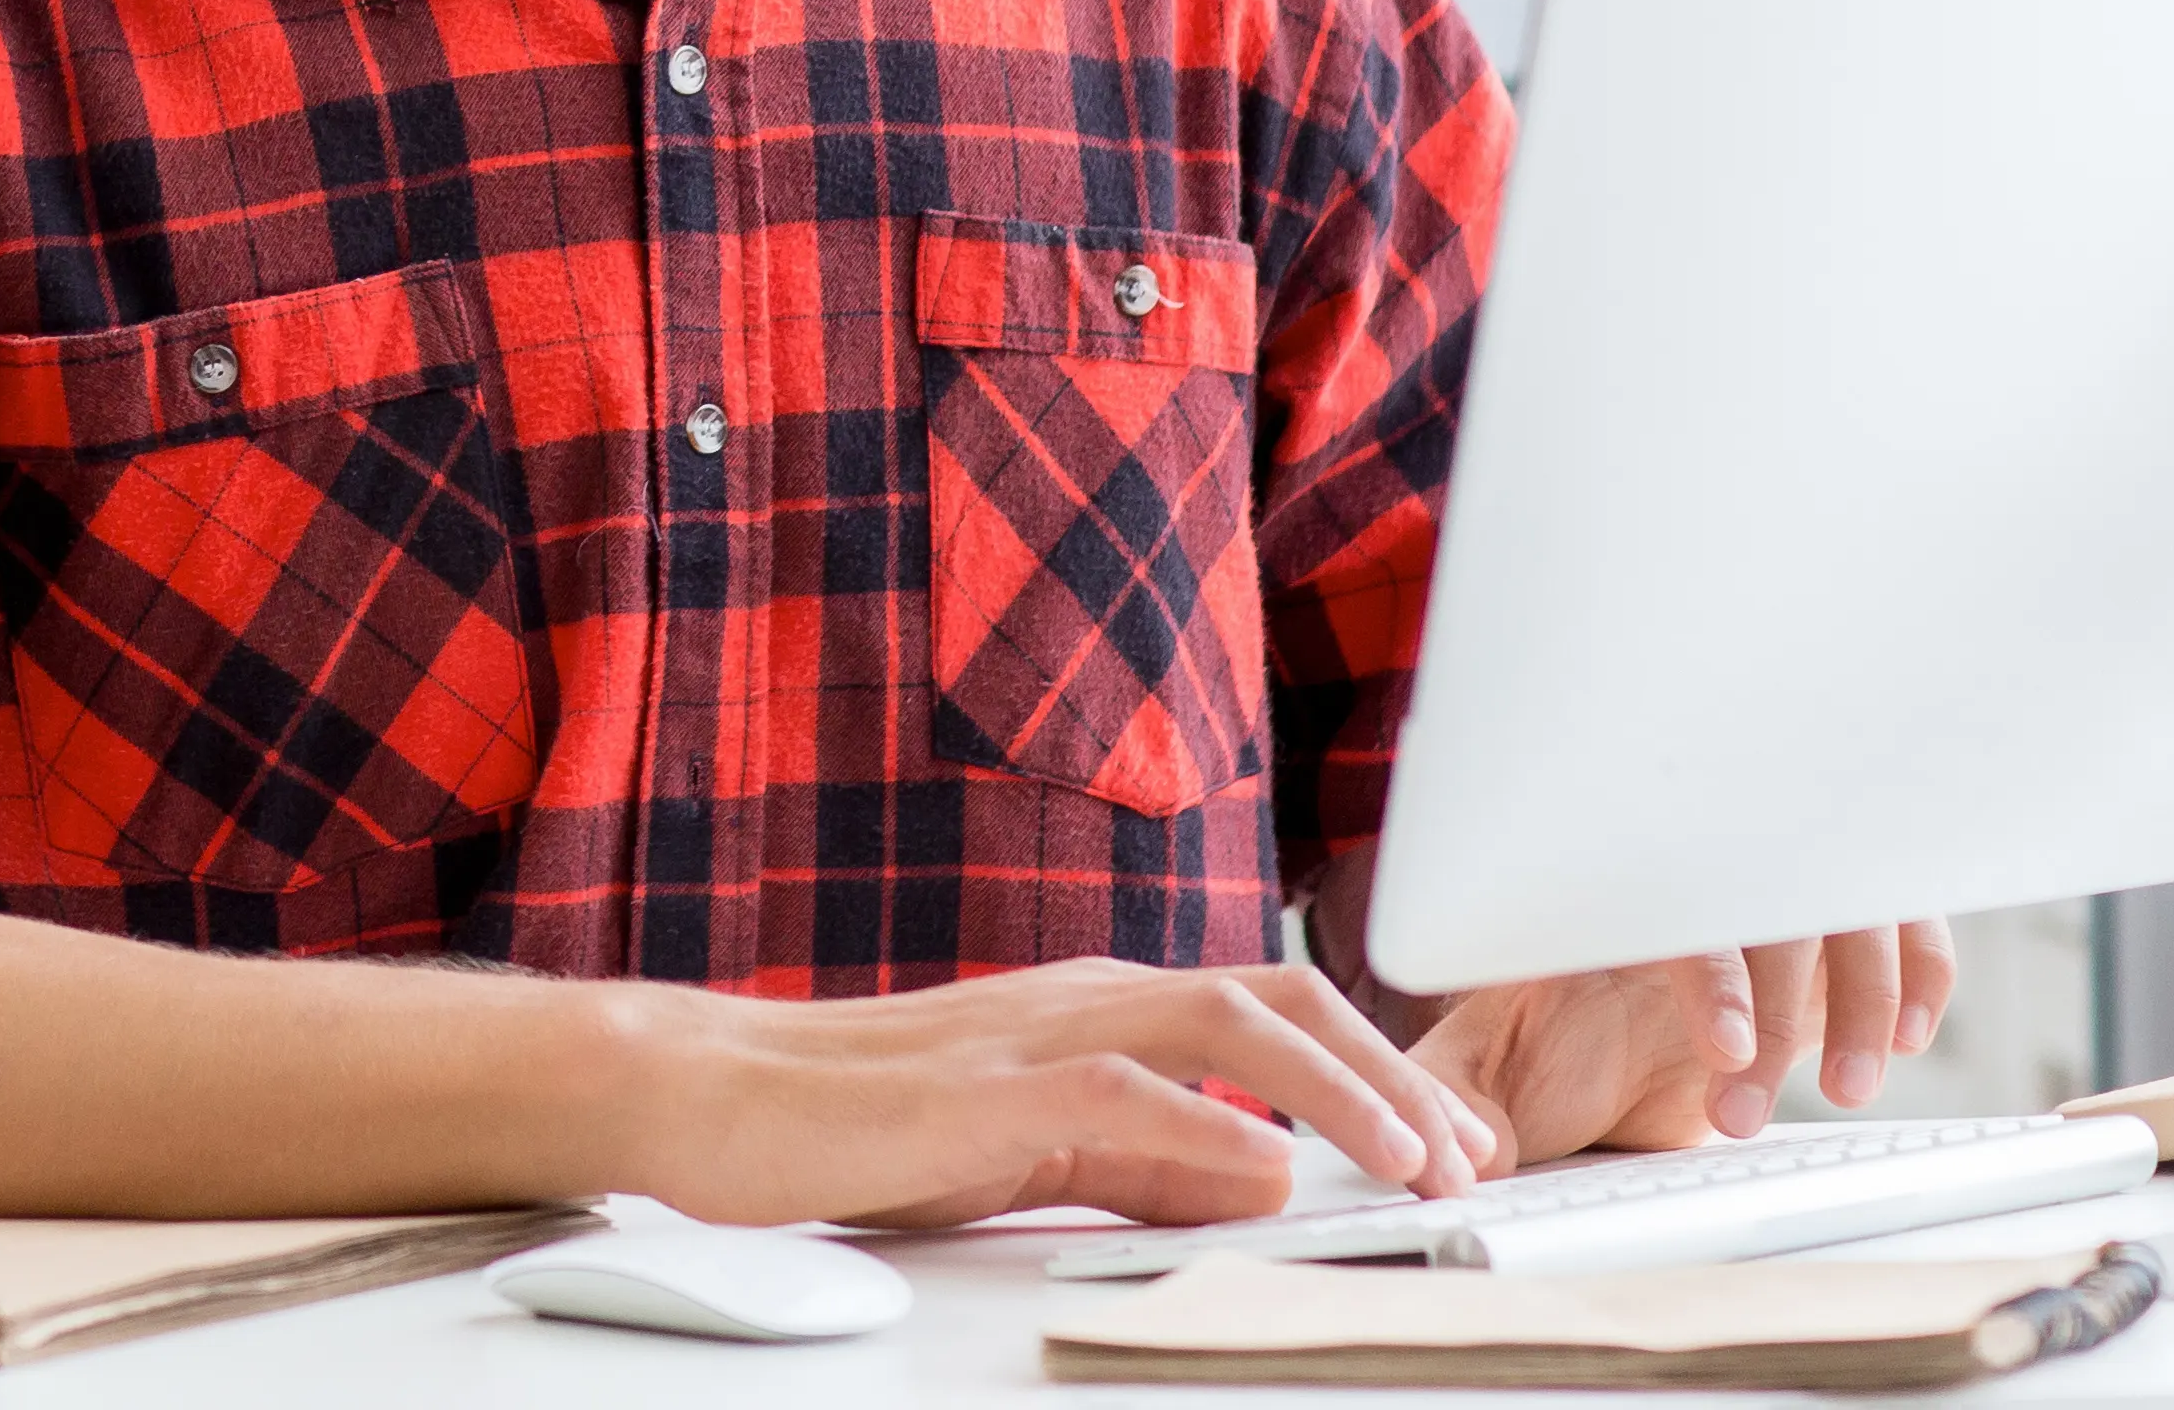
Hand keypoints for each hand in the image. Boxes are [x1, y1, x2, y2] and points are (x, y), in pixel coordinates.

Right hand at [593, 956, 1497, 1231]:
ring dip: (1336, 1089)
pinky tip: (1270, 1170)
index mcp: (1096, 1010)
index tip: (1458, 1144)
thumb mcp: (1031, 1147)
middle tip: (1471, 1153)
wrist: (702, 1094)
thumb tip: (1267, 1181)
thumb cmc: (852, 1121)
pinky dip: (1207, 1126)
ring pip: (1220, 1021)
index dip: (1378, 1069)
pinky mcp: (981, 1087)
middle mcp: (1081, 999)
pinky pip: (1116, 1092)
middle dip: (1389, 1070)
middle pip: (1273, 993)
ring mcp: (1032, 1032)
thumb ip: (1144, 1161)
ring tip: (1412, 1158)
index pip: (1270, 1012)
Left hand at [1412, 923, 1955, 1165]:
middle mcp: (1709, 871)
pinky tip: (1906, 1039)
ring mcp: (1783, 881)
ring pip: (1853, 914)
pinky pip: (1906, 925)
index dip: (1712, 980)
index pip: (1681, 911)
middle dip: (1784, 1013)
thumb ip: (1460, 1084)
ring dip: (1864, 1000)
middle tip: (1755, 1111)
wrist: (1594, 1004)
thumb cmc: (1543, 1027)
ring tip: (1847, 1088)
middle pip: (1774, 912)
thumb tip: (1459, 1144)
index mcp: (1621, 886)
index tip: (1726, 1051)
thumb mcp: (1487, 1045)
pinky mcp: (1842, 913)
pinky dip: (1919, 974)